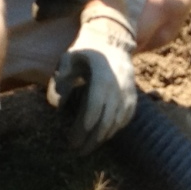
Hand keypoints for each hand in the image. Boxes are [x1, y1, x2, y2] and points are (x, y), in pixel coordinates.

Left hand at [46, 2, 137, 152]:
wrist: (113, 39)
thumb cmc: (86, 50)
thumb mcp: (68, 58)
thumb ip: (60, 79)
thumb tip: (56, 106)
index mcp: (102, 75)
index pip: (94, 107)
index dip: (83, 127)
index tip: (72, 140)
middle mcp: (118, 84)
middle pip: (106, 120)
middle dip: (91, 139)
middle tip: (78, 150)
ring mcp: (128, 90)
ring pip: (117, 122)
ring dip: (102, 137)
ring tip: (88, 147)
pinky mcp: (133, 95)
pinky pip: (126, 118)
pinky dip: (115, 130)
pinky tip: (103, 137)